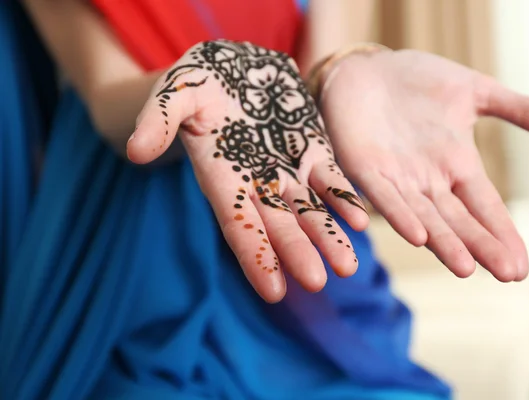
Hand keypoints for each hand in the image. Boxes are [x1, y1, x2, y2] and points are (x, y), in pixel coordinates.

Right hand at [128, 41, 368, 301]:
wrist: (235, 65)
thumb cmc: (199, 81)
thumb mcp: (174, 92)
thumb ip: (158, 120)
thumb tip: (135, 152)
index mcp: (222, 176)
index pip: (238, 224)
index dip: (255, 255)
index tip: (273, 291)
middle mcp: (257, 182)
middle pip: (279, 224)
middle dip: (297, 251)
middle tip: (317, 280)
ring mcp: (287, 169)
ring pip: (311, 210)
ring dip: (329, 236)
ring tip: (349, 267)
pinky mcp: (312, 150)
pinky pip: (332, 179)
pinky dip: (345, 198)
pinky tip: (362, 219)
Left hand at [319, 49, 528, 281]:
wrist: (366, 69)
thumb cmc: (418, 82)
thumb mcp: (475, 91)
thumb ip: (520, 110)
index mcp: (457, 164)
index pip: (485, 206)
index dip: (502, 234)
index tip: (521, 266)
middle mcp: (429, 180)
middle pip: (459, 220)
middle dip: (481, 246)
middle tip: (507, 272)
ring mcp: (397, 177)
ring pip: (424, 217)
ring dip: (444, 242)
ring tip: (467, 267)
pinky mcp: (364, 167)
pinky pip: (383, 196)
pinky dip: (400, 214)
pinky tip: (418, 235)